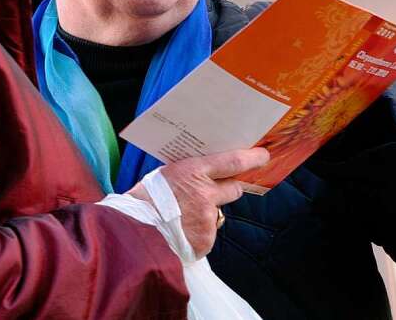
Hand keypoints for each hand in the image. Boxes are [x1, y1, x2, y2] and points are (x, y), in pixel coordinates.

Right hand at [127, 148, 268, 256]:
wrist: (132, 232)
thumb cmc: (143, 199)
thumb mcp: (165, 175)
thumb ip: (188, 174)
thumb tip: (204, 173)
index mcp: (193, 172)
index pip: (233, 162)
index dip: (252, 158)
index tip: (263, 155)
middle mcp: (205, 194)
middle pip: (235, 188)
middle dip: (231, 188)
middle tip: (217, 190)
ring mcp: (207, 218)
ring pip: (219, 213)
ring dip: (208, 214)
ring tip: (184, 217)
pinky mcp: (206, 239)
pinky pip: (208, 233)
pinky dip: (199, 233)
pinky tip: (182, 232)